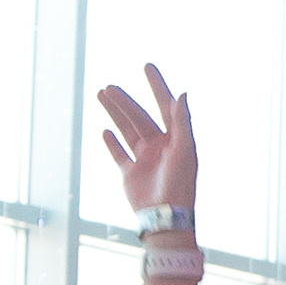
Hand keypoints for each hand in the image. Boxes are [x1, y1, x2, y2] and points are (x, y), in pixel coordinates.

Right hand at [98, 62, 198, 216]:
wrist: (165, 217)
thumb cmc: (180, 184)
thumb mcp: (184, 150)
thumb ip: (182, 122)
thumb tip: (182, 93)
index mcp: (176, 139)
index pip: (165, 105)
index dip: (157, 86)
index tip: (147, 66)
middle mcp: (160, 147)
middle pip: (140, 117)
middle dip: (125, 101)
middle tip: (109, 86)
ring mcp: (144, 160)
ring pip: (126, 131)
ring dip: (115, 114)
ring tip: (101, 96)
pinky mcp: (130, 175)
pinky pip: (119, 155)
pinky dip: (111, 143)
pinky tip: (104, 130)